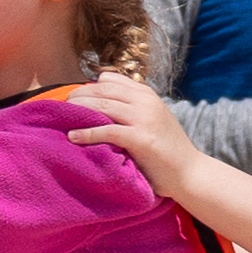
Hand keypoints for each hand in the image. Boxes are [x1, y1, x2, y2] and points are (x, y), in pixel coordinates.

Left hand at [65, 74, 201, 191]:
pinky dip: (86, 133)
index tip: (75, 97)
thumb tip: (98, 102)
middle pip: (102, 90)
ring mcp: (145, 119)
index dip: (89, 86)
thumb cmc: (165, 148)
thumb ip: (130, 107)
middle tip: (62, 106)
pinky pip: (107, 131)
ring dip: (78, 110)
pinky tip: (73, 136)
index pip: (110, 80)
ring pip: (102, 106)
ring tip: (62, 117)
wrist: (189, 172)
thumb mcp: (150, 118)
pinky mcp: (142, 139)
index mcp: (147, 94)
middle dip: (78, 96)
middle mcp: (146, 101)